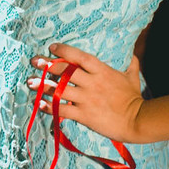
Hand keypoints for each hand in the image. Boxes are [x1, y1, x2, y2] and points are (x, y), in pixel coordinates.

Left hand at [27, 43, 145, 142]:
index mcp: (102, 71)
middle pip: (65, 71)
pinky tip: (39, 103)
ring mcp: (87, 99)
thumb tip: (135, 54)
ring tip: (30, 82)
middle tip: (34, 61)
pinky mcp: (84, 115)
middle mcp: (92, 83)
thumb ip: (131, 64)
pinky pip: (62, 109)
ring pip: (59, 89)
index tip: (52, 47)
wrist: (138, 120)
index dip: (64, 50)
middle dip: (47, 65)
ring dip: (43, 85)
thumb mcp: (132, 77)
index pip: (79, 57)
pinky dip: (49, 106)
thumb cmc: (134, 98)